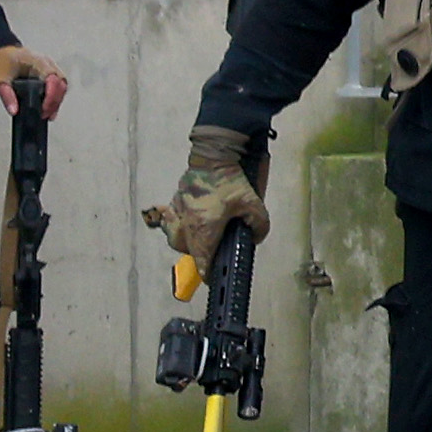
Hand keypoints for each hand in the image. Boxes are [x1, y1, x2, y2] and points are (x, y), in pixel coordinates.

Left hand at [0, 49, 63, 118]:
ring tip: (46, 114)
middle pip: (61, 84)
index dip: (51, 95)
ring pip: (62, 86)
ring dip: (56, 101)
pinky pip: (57, 86)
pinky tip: (47, 108)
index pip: (53, 78)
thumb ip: (7, 96)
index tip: (44, 109)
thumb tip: (14, 110)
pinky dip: (54, 98)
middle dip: (55, 101)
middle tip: (44, 114)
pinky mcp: (47, 73)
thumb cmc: (0, 60)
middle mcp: (47, 64)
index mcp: (37, 62)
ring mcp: (49, 68)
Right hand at [160, 133, 265, 263]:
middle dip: (197, 254)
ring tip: (200, 236)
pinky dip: (179, 222)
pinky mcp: (176, 199)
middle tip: (210, 252)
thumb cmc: (230, 180)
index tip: (212, 277)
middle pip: (185, 249)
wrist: (213, 154)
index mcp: (203, 229)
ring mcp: (178, 211)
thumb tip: (254, 238)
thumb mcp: (254, 205)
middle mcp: (186, 223)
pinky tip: (192, 219)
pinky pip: (172, 218)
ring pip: (175, 235)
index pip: (201, 261)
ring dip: (185, 239)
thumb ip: (259, 226)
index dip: (208, 272)